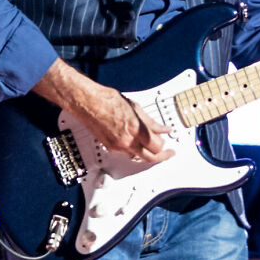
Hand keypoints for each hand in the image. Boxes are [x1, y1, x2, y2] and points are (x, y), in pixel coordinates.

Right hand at [33, 59, 173, 164]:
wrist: (89, 103)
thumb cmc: (108, 101)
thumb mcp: (136, 108)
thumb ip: (151, 122)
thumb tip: (163, 129)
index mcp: (135, 128)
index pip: (157, 146)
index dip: (165, 147)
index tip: (170, 146)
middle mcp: (127, 140)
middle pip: (149, 158)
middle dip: (160, 156)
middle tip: (167, 152)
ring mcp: (118, 146)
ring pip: (138, 156)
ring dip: (147, 152)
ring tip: (152, 144)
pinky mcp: (111, 147)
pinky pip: (127, 152)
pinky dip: (135, 149)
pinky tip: (137, 141)